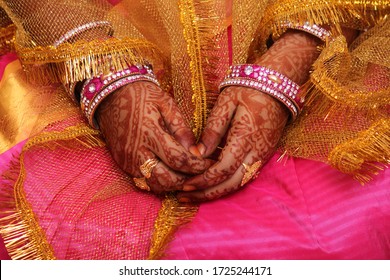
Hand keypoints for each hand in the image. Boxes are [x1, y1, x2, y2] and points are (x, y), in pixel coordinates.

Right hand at [96, 81, 210, 193]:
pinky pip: (145, 182)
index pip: (178, 159)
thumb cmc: (143, 95)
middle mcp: (137, 151)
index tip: (211, 164)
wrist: (111, 95)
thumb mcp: (166, 104)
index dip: (197, 166)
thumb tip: (196, 152)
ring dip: (174, 185)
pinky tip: (171, 174)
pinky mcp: (123, 165)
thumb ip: (181, 129)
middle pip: (167, 179)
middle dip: (188, 180)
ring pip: (156, 185)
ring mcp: (128, 160)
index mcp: (150, 133)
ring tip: (188, 175)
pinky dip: (160, 182)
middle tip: (202, 173)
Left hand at [176, 30, 323, 201]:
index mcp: (245, 139)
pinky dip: (227, 185)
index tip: (184, 185)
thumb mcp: (226, 103)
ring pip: (239, 184)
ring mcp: (262, 156)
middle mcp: (256, 153)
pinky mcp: (263, 156)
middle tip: (184, 197)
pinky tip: (212, 186)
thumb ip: (213, 129)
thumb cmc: (248, 91)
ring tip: (194, 196)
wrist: (276, 87)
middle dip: (206, 194)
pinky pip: (245, 177)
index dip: (202, 180)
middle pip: (231, 183)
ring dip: (216, 193)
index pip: (222, 169)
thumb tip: (197, 153)